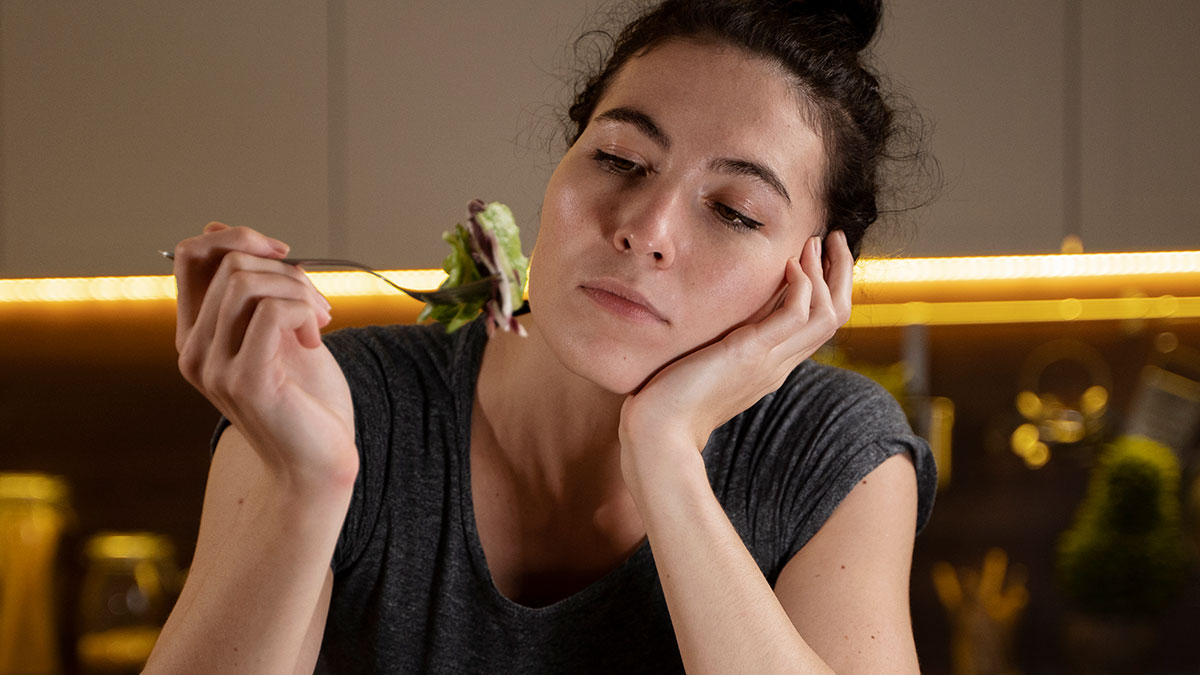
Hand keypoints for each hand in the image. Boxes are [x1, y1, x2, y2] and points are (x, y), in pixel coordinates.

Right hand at [173, 223, 355, 488]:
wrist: (319, 461)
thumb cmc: (305, 399)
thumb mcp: (279, 330)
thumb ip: (256, 288)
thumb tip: (221, 228)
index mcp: (196, 335)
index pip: (190, 256)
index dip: (236, 237)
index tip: (282, 254)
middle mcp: (194, 351)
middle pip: (229, 263)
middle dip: (287, 270)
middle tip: (318, 305)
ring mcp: (215, 367)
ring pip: (247, 282)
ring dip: (299, 290)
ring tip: (320, 321)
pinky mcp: (245, 380)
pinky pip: (271, 311)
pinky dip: (304, 311)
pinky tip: (317, 338)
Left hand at [619, 231, 852, 471]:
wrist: (659, 432)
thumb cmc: (670, 402)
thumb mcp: (705, 366)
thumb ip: (721, 347)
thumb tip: (717, 322)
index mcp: (771, 368)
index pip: (817, 326)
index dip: (826, 288)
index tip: (817, 257)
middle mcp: (778, 365)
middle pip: (834, 318)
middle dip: (840, 274)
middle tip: (834, 239)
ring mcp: (769, 361)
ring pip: (826, 314)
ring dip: (826, 272)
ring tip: (815, 242)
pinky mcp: (751, 353)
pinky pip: (796, 314)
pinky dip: (801, 285)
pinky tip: (790, 263)